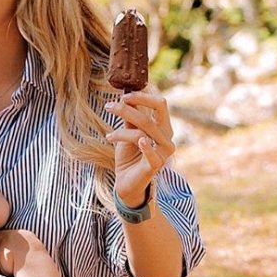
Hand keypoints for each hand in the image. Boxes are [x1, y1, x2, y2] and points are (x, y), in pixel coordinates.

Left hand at [105, 91, 174, 205]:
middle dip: (128, 109)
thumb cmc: (129, 155)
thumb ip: (130, 118)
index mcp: (163, 127)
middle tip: (109, 107)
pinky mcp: (156, 165)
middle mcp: (167, 138)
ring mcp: (163, 153)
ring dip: (122, 130)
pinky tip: (139, 141)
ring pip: (144, 132)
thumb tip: (125, 98)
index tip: (123, 96)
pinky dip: (145, 146)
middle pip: (151, 117)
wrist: (126, 180)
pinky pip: (152, 153)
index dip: (142, 97)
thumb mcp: (128, 133)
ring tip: (108, 135)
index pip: (160, 105)